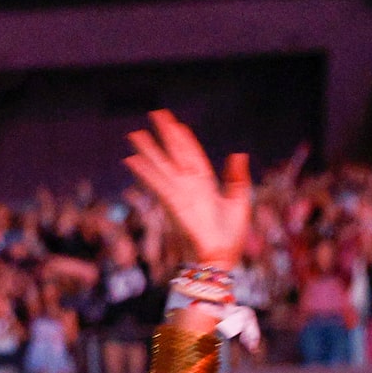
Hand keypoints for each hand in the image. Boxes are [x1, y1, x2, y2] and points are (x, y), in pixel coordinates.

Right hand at [124, 111, 250, 267]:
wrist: (220, 258)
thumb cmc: (230, 236)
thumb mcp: (239, 199)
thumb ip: (237, 176)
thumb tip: (238, 152)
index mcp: (206, 183)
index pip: (192, 155)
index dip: (184, 139)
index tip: (177, 124)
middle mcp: (189, 185)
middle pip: (174, 154)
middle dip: (165, 134)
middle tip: (154, 114)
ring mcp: (179, 194)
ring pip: (162, 165)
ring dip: (148, 150)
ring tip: (134, 134)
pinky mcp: (173, 204)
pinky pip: (157, 184)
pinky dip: (145, 172)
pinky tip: (132, 160)